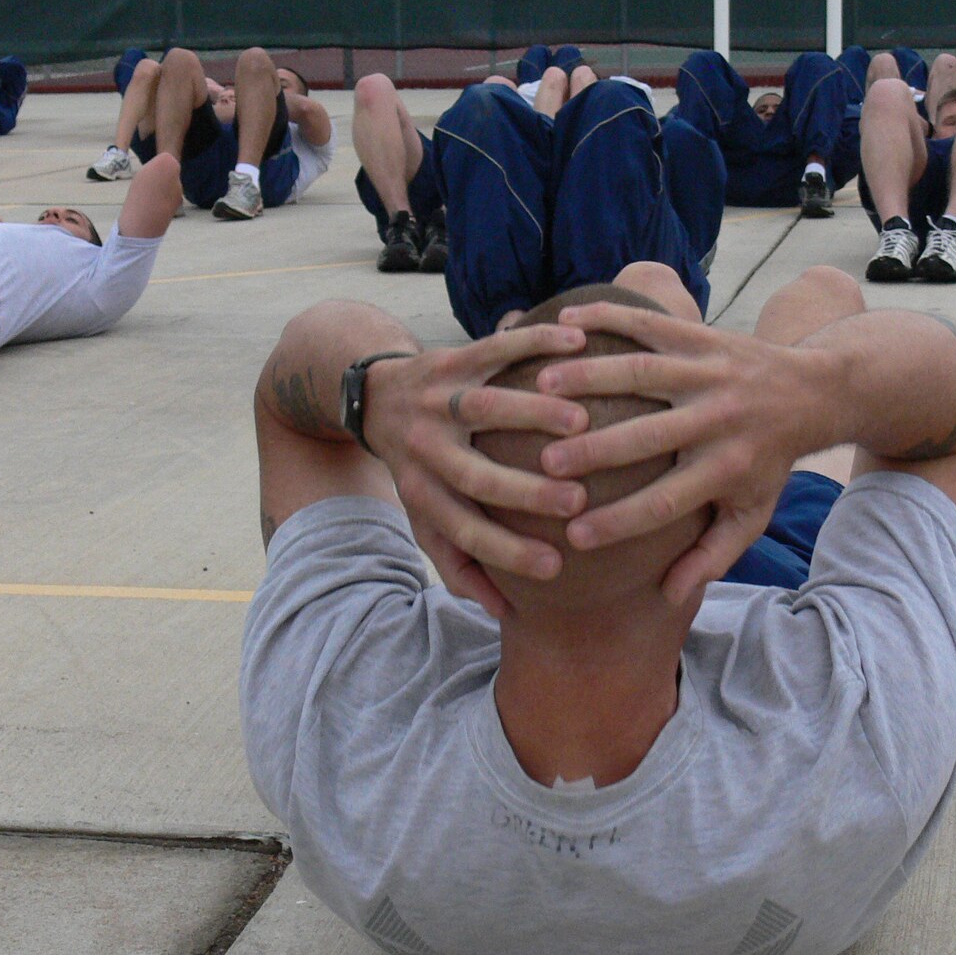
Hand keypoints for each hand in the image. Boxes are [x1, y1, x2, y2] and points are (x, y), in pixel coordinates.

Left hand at [361, 323, 591, 617]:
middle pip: (473, 474)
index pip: (464, 532)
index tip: (556, 568)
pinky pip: (494, 348)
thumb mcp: (427, 517)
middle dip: (524, 490)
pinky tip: (578, 346)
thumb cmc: (420, 469)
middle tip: (578, 500)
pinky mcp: (450, 357)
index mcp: (423, 493)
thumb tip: (502, 613)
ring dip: (532, 413)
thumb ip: (460, 563)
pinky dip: (535, 342)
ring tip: (583, 423)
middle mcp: (424, 447)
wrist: (373, 397)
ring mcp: (435, 399)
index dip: (506, 553)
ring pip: (483, 406)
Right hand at [533, 302, 833, 602]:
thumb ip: (711, 556)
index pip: (666, 503)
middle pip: (647, 437)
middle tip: (544, 465)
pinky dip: (609, 318)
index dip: (620, 522)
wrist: (816, 392)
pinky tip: (566, 322)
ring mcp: (708, 373)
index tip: (573, 536)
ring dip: (589, 378)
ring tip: (540, 388)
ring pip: (642, 373)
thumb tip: (670, 597)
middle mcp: (717, 420)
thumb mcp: (751, 515)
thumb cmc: (769, 463)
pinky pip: (650, 324)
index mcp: (726, 469)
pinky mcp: (702, 336)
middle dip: (594, 451)